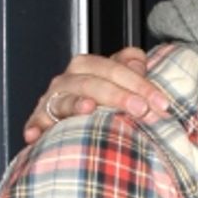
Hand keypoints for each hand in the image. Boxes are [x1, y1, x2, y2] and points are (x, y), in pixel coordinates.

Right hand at [24, 47, 164, 143]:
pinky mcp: (39, 121)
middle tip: (142, 110)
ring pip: (65, 99)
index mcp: (90, 67)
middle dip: (119, 95)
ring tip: (89, 108)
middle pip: (93, 82)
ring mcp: (53, 100)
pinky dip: (35, 127)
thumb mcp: (120, 83)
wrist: (75, 123)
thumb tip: (140, 62)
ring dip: (76, 104)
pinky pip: (35, 123)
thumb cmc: (102, 101)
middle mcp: (69, 80)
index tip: (162, 103)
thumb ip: (131, 70)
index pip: (116, 69)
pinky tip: (36, 135)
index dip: (140, 84)